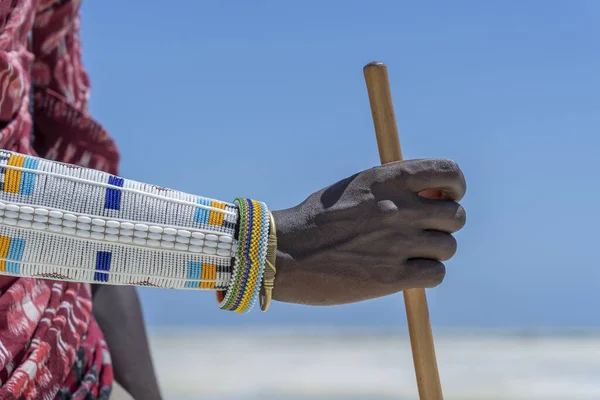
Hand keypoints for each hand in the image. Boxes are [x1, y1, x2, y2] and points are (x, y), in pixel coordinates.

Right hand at [271, 158, 465, 305]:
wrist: (285, 253)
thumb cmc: (317, 219)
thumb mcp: (354, 187)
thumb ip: (392, 187)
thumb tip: (431, 195)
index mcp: (388, 179)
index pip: (450, 174)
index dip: (455, 187)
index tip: (444, 197)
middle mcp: (398, 208)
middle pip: (456, 215)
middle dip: (444, 224)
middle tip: (423, 231)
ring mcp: (397, 243)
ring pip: (448, 247)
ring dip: (434, 252)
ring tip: (407, 254)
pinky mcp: (392, 277)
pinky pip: (436, 274)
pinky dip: (427, 274)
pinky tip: (406, 273)